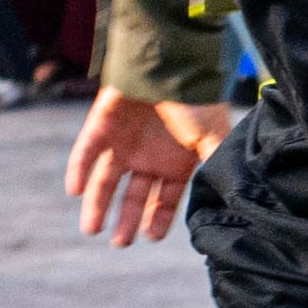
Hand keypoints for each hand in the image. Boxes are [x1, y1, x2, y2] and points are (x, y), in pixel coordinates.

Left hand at [64, 90, 235, 244]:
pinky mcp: (102, 126)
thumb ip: (215, 170)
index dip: (157, 218)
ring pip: (106, 180)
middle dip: (127, 220)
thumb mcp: (212, 139)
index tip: (151, 238)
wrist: (171, 64)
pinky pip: (86, 152)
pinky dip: (79, 170)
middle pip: (134, 195)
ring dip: (98, 204)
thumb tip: (230, 201)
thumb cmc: (196, 102)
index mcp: (176, 161)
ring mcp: (124, 142)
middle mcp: (149, 156)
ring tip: (92, 229)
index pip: (164, 198)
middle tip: (120, 242)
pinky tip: (76, 191)